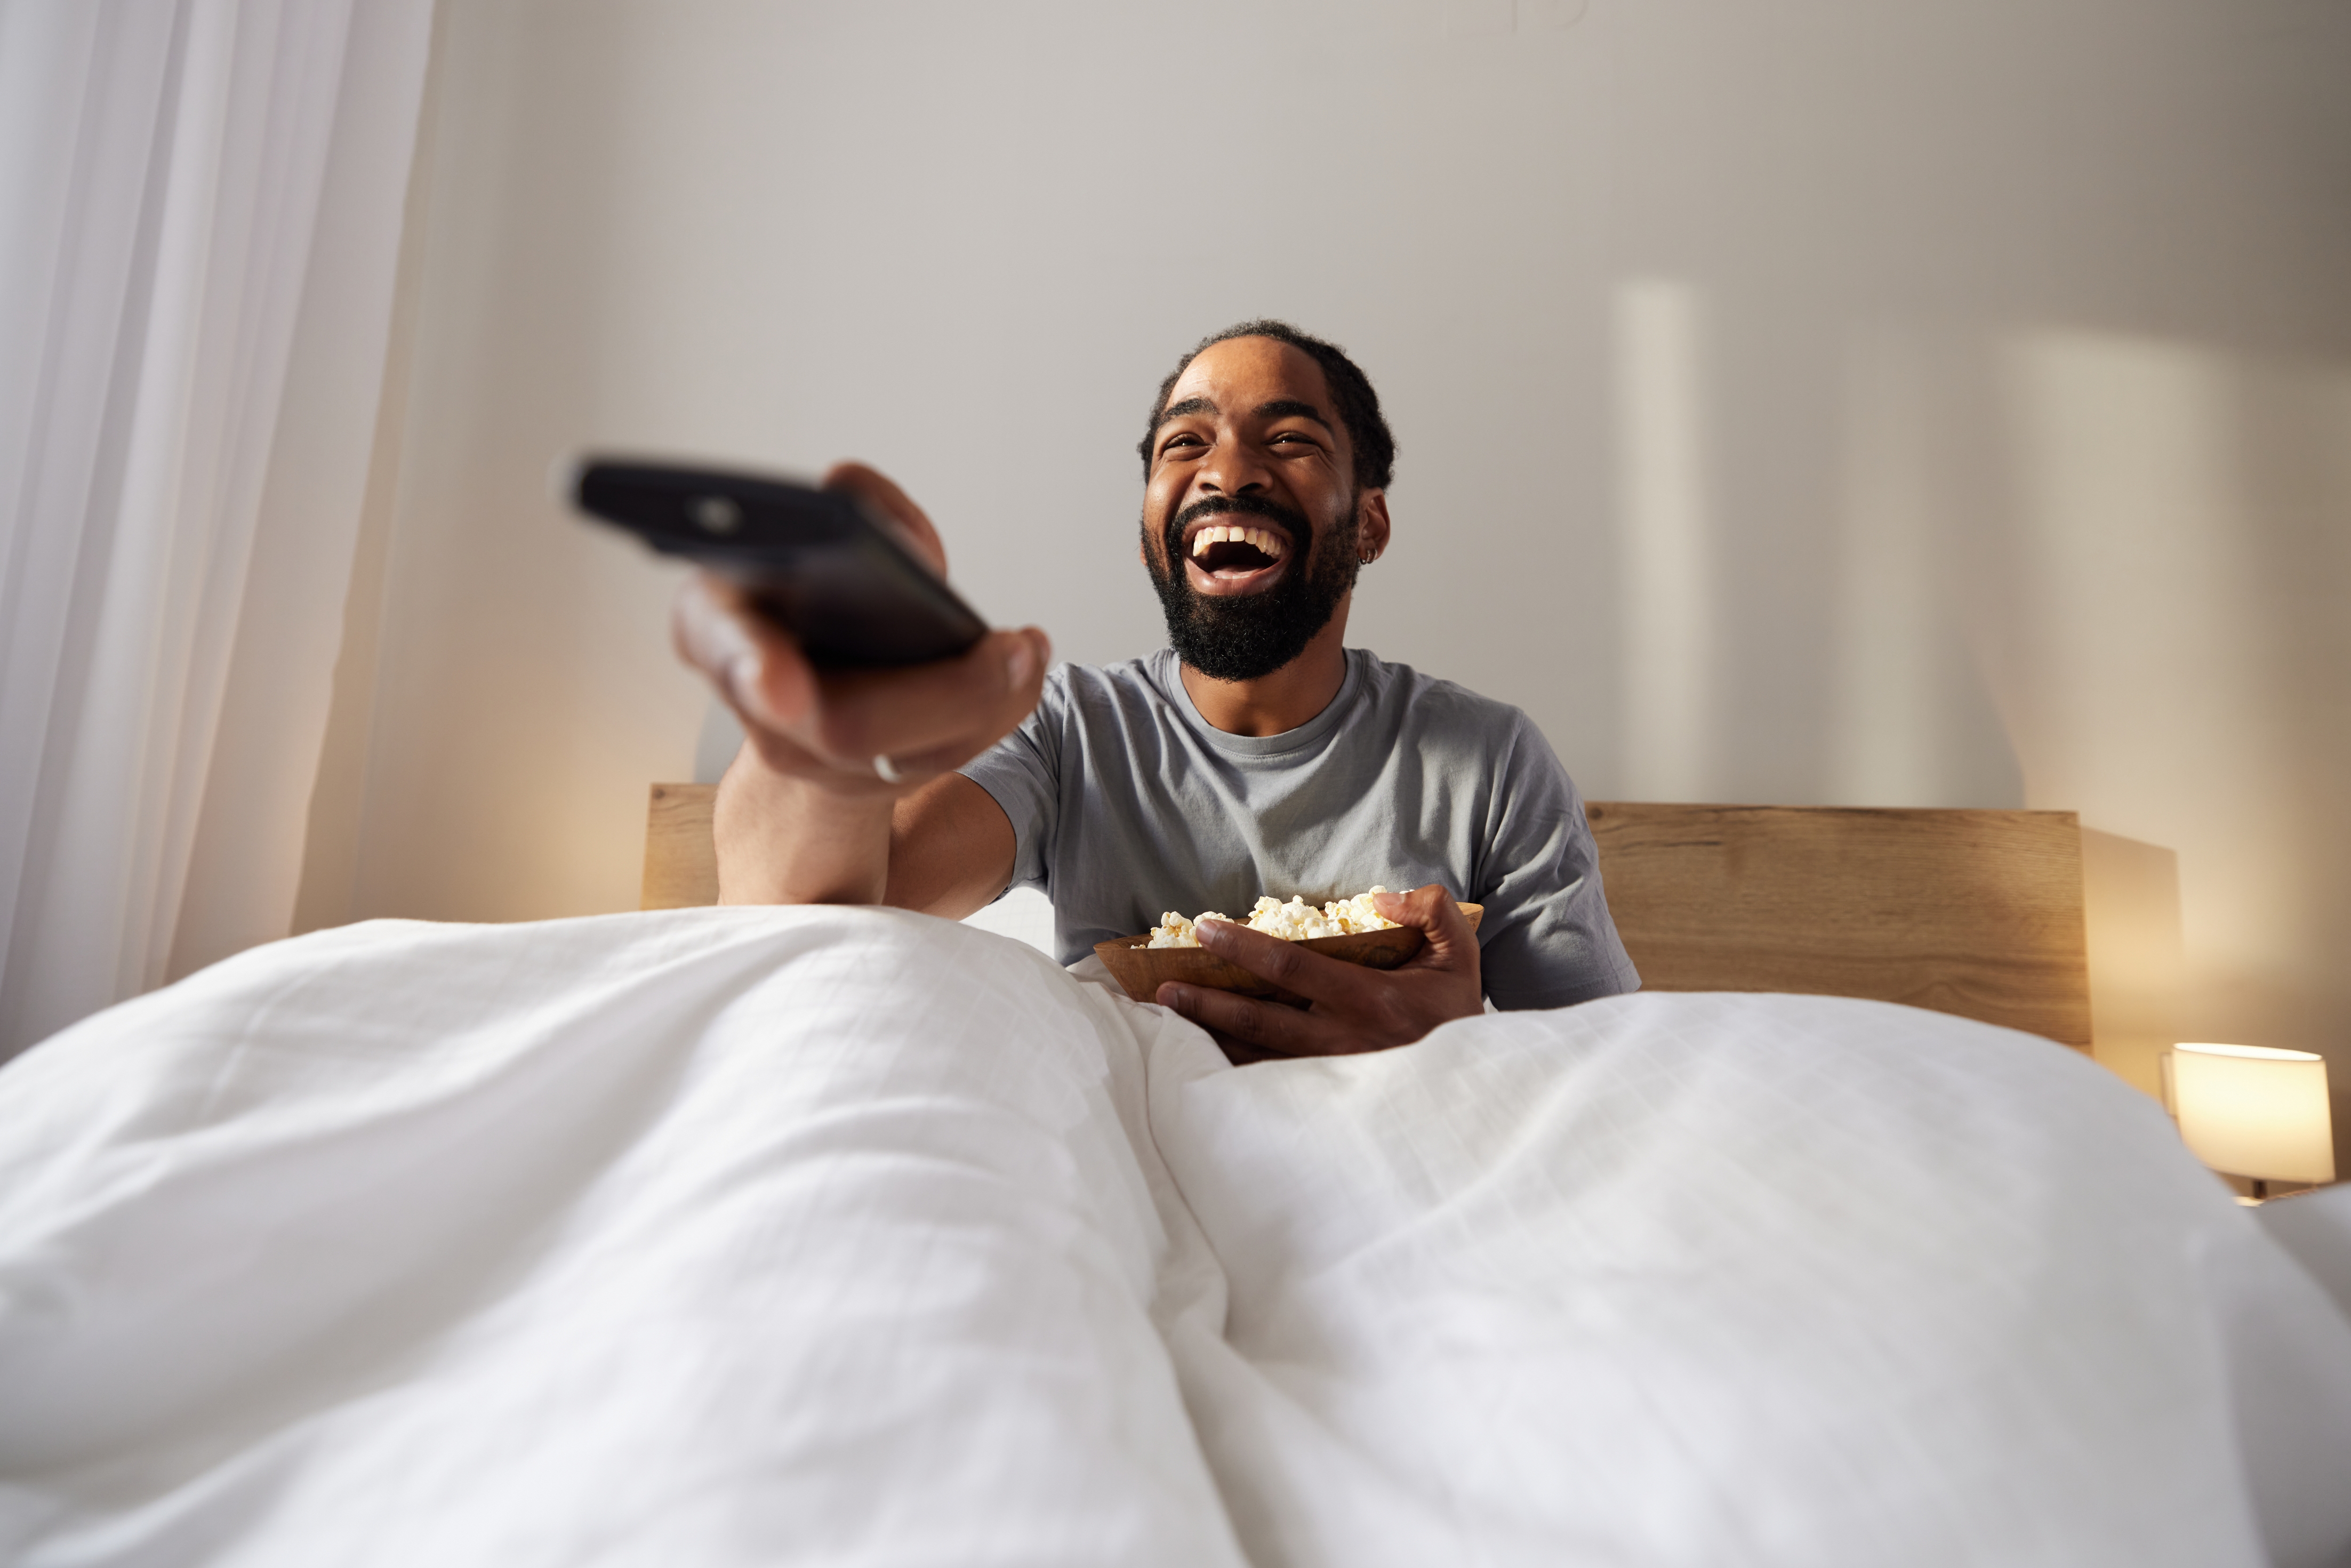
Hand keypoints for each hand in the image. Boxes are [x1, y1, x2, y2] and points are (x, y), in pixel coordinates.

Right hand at [671, 462, 1050, 796]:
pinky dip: (993, 712)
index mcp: (714, 625)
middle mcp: (755, 704)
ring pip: (905, 758)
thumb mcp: (819, 532)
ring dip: (986, 702)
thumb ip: (846, 504)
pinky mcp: (863, 782)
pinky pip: (939, 763)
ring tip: (1029, 650)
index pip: (724, 647)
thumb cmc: (805, 591)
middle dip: (942, 693)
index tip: (785, 689)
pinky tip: (1024, 666)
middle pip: (846, 727)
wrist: (795, 675)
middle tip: (1008, 649)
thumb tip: (848, 485)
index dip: (755, 667)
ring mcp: (808, 755)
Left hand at [1154, 885, 1482, 1062]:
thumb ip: (1430, 909)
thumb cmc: (1460, 1014)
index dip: (1244, 949)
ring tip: (1169, 1021)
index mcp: (1371, 1001)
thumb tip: (1380, 897)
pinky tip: (1204, 1056)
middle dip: (1207, 1003)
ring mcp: (1333, 1075)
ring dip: (1211, 1037)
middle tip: (1161, 989)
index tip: (1206, 930)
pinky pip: (1271, 1082)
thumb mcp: (1460, 952)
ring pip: (1258, 1057)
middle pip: (1259, 1019)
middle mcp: (1343, 1041)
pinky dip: (1235, 1069)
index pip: (1291, 969)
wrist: (1475, 1087)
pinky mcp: (1329, 1098)